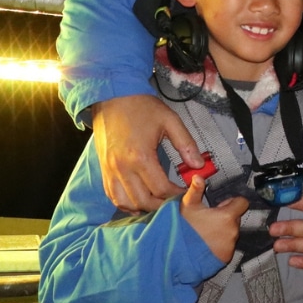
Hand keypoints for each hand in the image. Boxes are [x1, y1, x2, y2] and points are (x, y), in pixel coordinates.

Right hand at [91, 94, 202, 212]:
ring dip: (143, 206)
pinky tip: (138, 200)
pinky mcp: (104, 170)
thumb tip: (199, 165)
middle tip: (173, 198)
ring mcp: (110, 171)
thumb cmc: (141, 107)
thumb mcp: (169, 120)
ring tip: (158, 200)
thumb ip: (186, 144)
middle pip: (144, 201)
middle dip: (162, 204)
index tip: (184, 190)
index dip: (176, 194)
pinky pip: (113, 196)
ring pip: (127, 203)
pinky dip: (126, 203)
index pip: (161, 189)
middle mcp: (123, 168)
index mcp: (141, 156)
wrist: (112, 96)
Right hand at [180, 176, 247, 262]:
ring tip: (206, 232)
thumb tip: (198, 176)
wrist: (177, 256)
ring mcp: (230, 245)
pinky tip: (207, 243)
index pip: (242, 203)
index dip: (232, 201)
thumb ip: (196, 190)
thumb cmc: (183, 229)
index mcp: (227, 216)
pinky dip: (220, 244)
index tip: (220, 205)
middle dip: (225, 217)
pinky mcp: (226, 257)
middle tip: (209, 219)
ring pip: (231, 232)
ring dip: (223, 230)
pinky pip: (227, 246)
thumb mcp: (188, 206)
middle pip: (235, 218)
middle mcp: (233, 231)